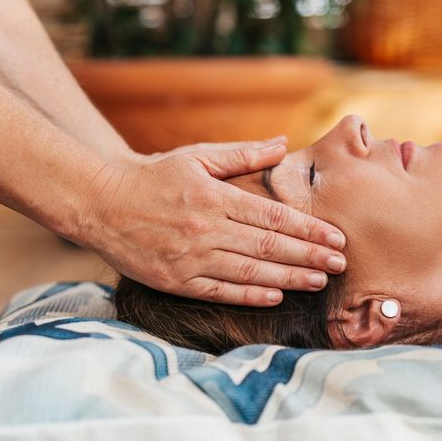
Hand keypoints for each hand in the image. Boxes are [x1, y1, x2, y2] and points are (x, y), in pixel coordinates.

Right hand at [75, 141, 347, 306]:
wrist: (100, 203)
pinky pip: (219, 292)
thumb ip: (242, 154)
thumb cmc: (154, 176)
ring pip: (250, 273)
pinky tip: (276, 297)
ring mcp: (190, 258)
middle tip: (342, 265)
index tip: (336, 237)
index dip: (308, 229)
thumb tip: (281, 143)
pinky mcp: (175, 281)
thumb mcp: (197, 156)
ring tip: (320, 282)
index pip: (273, 216)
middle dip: (310, 257)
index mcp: (215, 196)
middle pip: (269, 247)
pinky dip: (250, 296)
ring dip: (289, 279)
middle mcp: (206, 229)